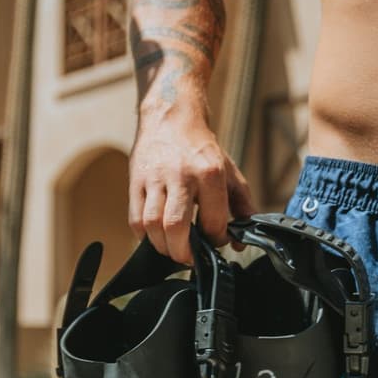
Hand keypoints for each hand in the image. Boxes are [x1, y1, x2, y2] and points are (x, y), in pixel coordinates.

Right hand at [129, 103, 254, 263]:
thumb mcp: (229, 172)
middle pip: (176, 227)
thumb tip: (240, 242)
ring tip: (172, 249)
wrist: (170, 118)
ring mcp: (155, 179)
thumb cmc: (200, 150)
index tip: (214, 242)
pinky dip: (145, 236)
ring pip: (152, 226)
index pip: (213, 222)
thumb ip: (242, 206)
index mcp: (209, 173)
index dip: (216, 240)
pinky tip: (156, 236)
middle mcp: (181, 175)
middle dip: (182, 253)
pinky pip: (136, 220)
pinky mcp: (136, 182)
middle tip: (189, 258)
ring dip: (162, 247)